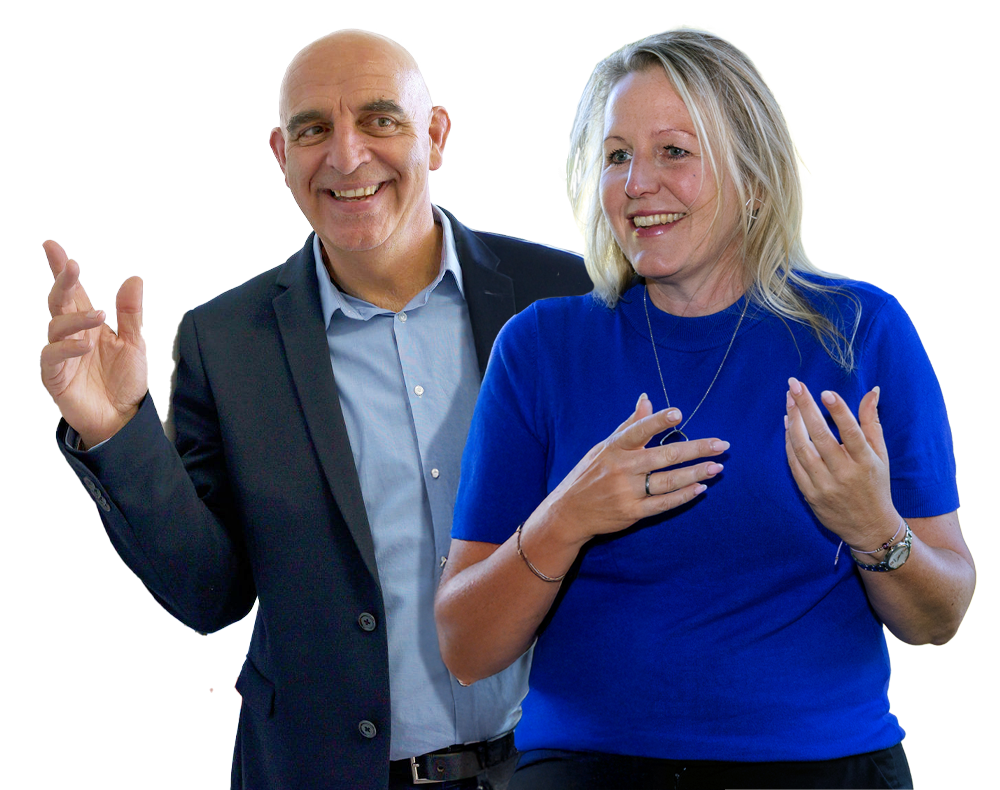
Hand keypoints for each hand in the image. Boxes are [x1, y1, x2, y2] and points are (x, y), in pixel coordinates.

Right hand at [40, 240, 147, 447]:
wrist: (123, 418)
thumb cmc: (124, 380)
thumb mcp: (134, 343)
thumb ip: (131, 314)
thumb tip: (133, 279)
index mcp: (88, 323)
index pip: (73, 292)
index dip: (61, 269)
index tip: (52, 246)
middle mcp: (71, 335)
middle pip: (59, 302)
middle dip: (62, 282)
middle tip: (70, 265)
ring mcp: (60, 355)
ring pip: (56, 327)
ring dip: (76, 318)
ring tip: (99, 316)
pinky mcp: (54, 376)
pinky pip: (52, 357)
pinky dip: (66, 348)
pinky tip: (84, 345)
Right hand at [538, 394, 728, 547]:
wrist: (569, 512)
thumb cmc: (590, 474)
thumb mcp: (604, 447)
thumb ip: (630, 424)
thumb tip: (647, 398)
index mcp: (614, 448)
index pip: (637, 430)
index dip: (656, 421)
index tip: (678, 414)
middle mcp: (621, 468)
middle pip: (664, 456)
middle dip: (696, 449)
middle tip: (721, 445)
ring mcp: (626, 491)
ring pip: (668, 481)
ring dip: (696, 473)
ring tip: (718, 467)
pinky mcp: (632, 512)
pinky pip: (663, 503)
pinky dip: (683, 495)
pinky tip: (700, 487)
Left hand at [784, 377, 897, 549]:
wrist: (869, 527)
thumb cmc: (875, 484)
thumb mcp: (881, 454)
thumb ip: (872, 422)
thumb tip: (873, 391)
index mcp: (866, 462)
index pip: (851, 433)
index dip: (839, 412)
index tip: (825, 392)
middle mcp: (844, 474)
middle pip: (820, 436)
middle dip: (805, 408)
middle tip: (794, 385)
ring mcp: (825, 485)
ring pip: (802, 449)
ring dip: (792, 422)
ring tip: (789, 401)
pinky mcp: (810, 494)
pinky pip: (794, 464)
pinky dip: (788, 443)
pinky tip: (787, 424)